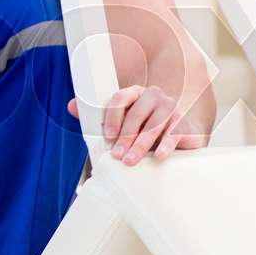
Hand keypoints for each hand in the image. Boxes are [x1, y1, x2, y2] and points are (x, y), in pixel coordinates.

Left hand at [68, 85, 208, 164]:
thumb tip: (71, 106)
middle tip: (117, 155)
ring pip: (154, 126)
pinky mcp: (184, 124)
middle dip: (125, 137)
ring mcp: (172, 109)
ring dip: (141, 145)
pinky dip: (166, 146)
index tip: (108, 135)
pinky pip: (174, 134)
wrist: (181, 134)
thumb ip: (99, 116)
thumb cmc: (146, 129)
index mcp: (136, 93)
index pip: (121, 97)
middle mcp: (155, 96)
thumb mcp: (124, 122)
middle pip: (137, 114)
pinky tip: (158, 156)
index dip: (113, 116)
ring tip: (130, 161)